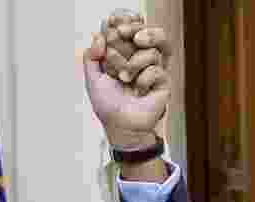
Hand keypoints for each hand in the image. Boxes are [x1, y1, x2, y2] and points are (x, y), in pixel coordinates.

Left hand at [83, 10, 172, 150]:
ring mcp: (154, 70)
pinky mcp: (163, 83)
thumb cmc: (109, 106)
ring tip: (124, 76)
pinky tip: (137, 90)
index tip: (113, 21)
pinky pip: (157, 70)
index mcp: (125, 55)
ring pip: (154, 50)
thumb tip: (97, 36)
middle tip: (123, 32)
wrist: (121, 127)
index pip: (130, 31)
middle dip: (136, 28)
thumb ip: (92, 57)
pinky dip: (143, 79)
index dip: (125, 22)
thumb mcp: (93, 79)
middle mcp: (141, 60)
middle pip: (149, 33)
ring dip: (135, 61)